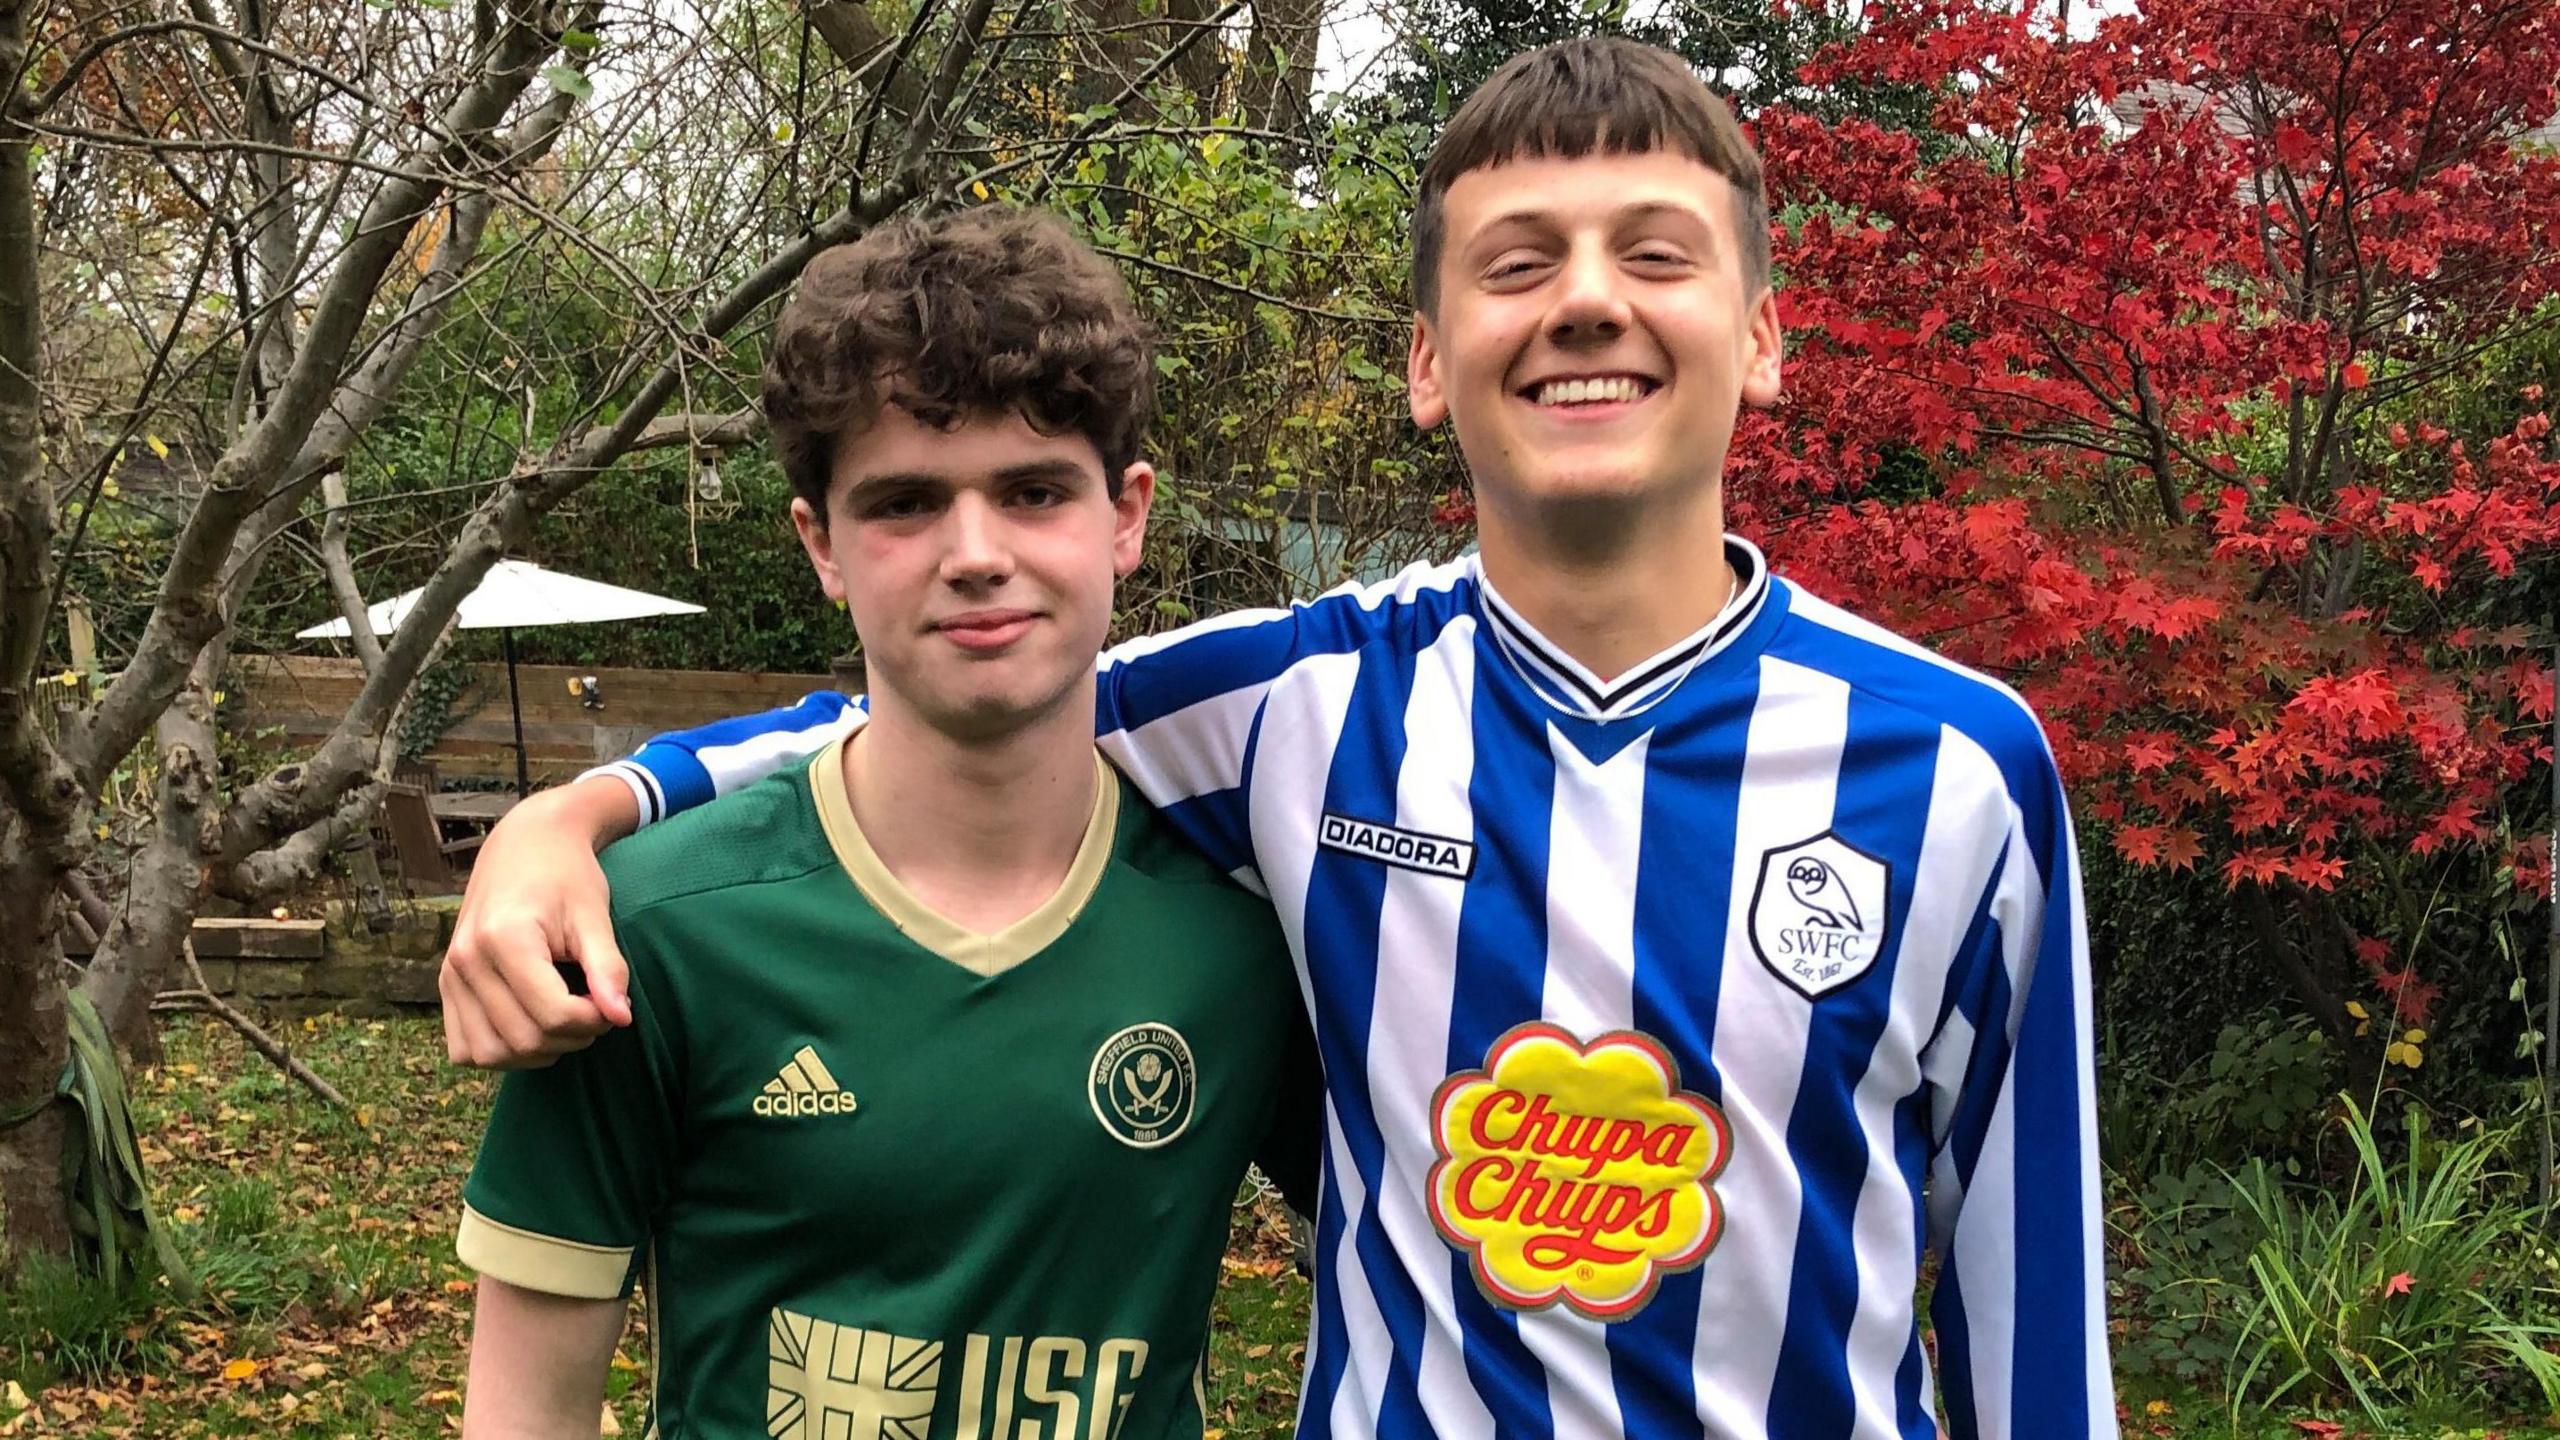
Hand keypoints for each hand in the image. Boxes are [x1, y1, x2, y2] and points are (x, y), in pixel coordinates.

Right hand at [441, 776, 639, 1067]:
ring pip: (491, 1055)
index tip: (611, 1002)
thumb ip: (608, 967)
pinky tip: (530, 1024)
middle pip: (524, 1040)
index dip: (594, 1021)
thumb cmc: (567, 877)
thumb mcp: (595, 916)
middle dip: (570, 1038)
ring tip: (563, 1018)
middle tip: (593, 1009)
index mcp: (505, 939)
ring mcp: (450, 975)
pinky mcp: (444, 985)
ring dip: (537, 1052)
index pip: (554, 1015)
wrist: (525, 845)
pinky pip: (465, 1049)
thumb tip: (622, 1018)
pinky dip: (500, 1051)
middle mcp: (467, 960)